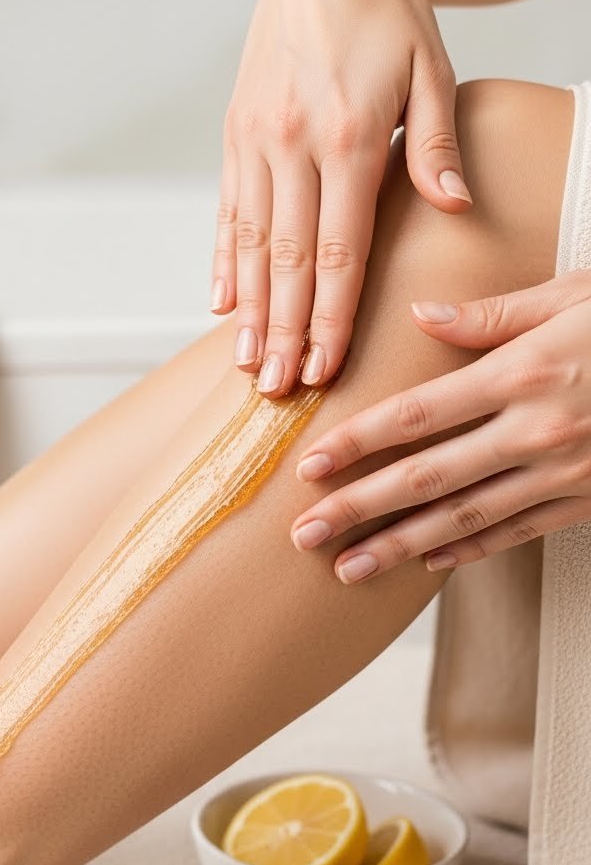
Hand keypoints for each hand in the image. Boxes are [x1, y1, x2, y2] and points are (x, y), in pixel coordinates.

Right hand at [209, 0, 471, 398]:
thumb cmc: (390, 15)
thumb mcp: (432, 70)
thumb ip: (435, 146)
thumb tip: (453, 208)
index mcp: (347, 138)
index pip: (337, 252)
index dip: (328, 318)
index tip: (322, 368)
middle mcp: (292, 144)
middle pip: (285, 261)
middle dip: (283, 332)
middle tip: (277, 389)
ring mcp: (256, 139)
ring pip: (248, 242)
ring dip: (247, 310)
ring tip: (246, 364)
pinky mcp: (235, 132)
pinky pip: (226, 208)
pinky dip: (222, 260)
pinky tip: (220, 304)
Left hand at [289, 271, 590, 580]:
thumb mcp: (573, 296)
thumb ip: (493, 313)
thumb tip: (421, 314)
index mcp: (524, 373)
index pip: (418, 415)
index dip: (357, 442)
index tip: (308, 465)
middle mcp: (537, 431)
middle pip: (427, 478)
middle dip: (359, 509)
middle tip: (303, 535)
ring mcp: (564, 473)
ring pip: (465, 519)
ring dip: (400, 547)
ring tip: (347, 569)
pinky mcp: (587, 498)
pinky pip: (518, 531)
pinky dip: (471, 551)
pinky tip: (428, 564)